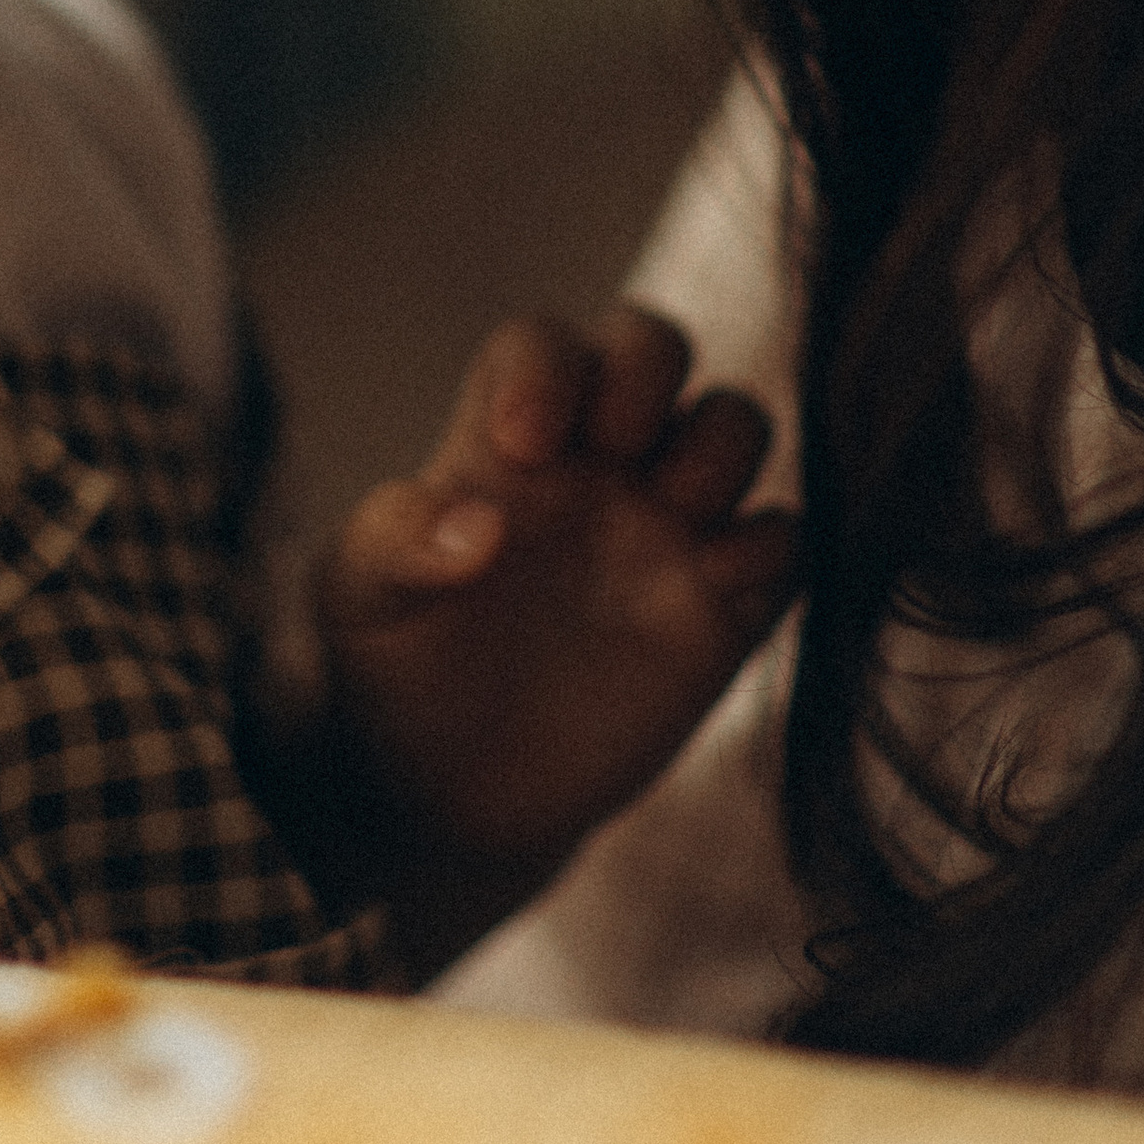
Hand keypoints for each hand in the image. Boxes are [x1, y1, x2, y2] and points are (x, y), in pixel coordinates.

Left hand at [317, 305, 799, 957]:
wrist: (449, 798)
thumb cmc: (391, 673)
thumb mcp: (360, 603)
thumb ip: (399, 543)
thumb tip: (478, 521)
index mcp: (503, 443)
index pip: (543, 346)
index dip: (546, 368)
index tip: (524, 444)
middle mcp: (594, 465)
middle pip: (652, 347)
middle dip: (649, 366)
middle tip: (618, 440)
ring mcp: (664, 530)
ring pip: (733, 425)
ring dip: (719, 447)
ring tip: (676, 511)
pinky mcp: (720, 610)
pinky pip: (783, 542)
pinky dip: (770, 546)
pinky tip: (720, 587)